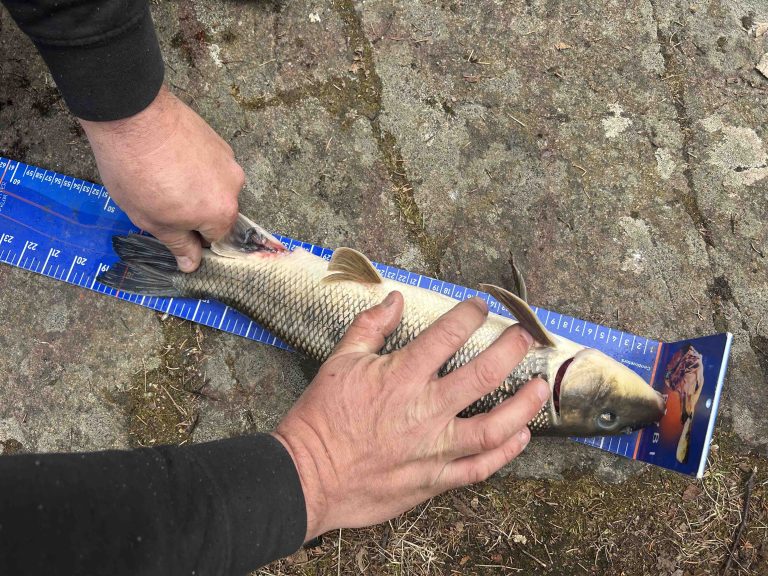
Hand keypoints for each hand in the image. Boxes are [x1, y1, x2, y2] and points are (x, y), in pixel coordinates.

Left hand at [79, 85, 243, 271]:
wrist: (131, 116)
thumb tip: (192, 265)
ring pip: (212, 185)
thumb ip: (178, 245)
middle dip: (192, 211)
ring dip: (193, 187)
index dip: (191, 238)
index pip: (215, 239)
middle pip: (216, 210)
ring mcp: (227, 159)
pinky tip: (166, 159)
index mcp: (221, 213)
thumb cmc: (139, 174)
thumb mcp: (153, 221)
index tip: (170, 229)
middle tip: (160, 202)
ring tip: (161, 177)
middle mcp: (233, 186)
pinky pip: (208, 163)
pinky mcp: (216, 139)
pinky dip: (192, 166)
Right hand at [273, 292, 548, 540]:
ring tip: (540, 388)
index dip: (468, 315)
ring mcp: (433, 448)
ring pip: (494, 427)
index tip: (479, 306)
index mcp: (401, 376)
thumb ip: (370, 327)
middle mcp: (425, 410)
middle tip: (524, 337)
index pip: (447, 335)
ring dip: (523, 406)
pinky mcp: (434, 479)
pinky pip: (479, 468)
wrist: (308, 476)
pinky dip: (505, 452)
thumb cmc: (321, 417)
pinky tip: (520, 436)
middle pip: (483, 375)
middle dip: (510, 350)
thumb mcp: (339, 362)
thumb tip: (394, 299)